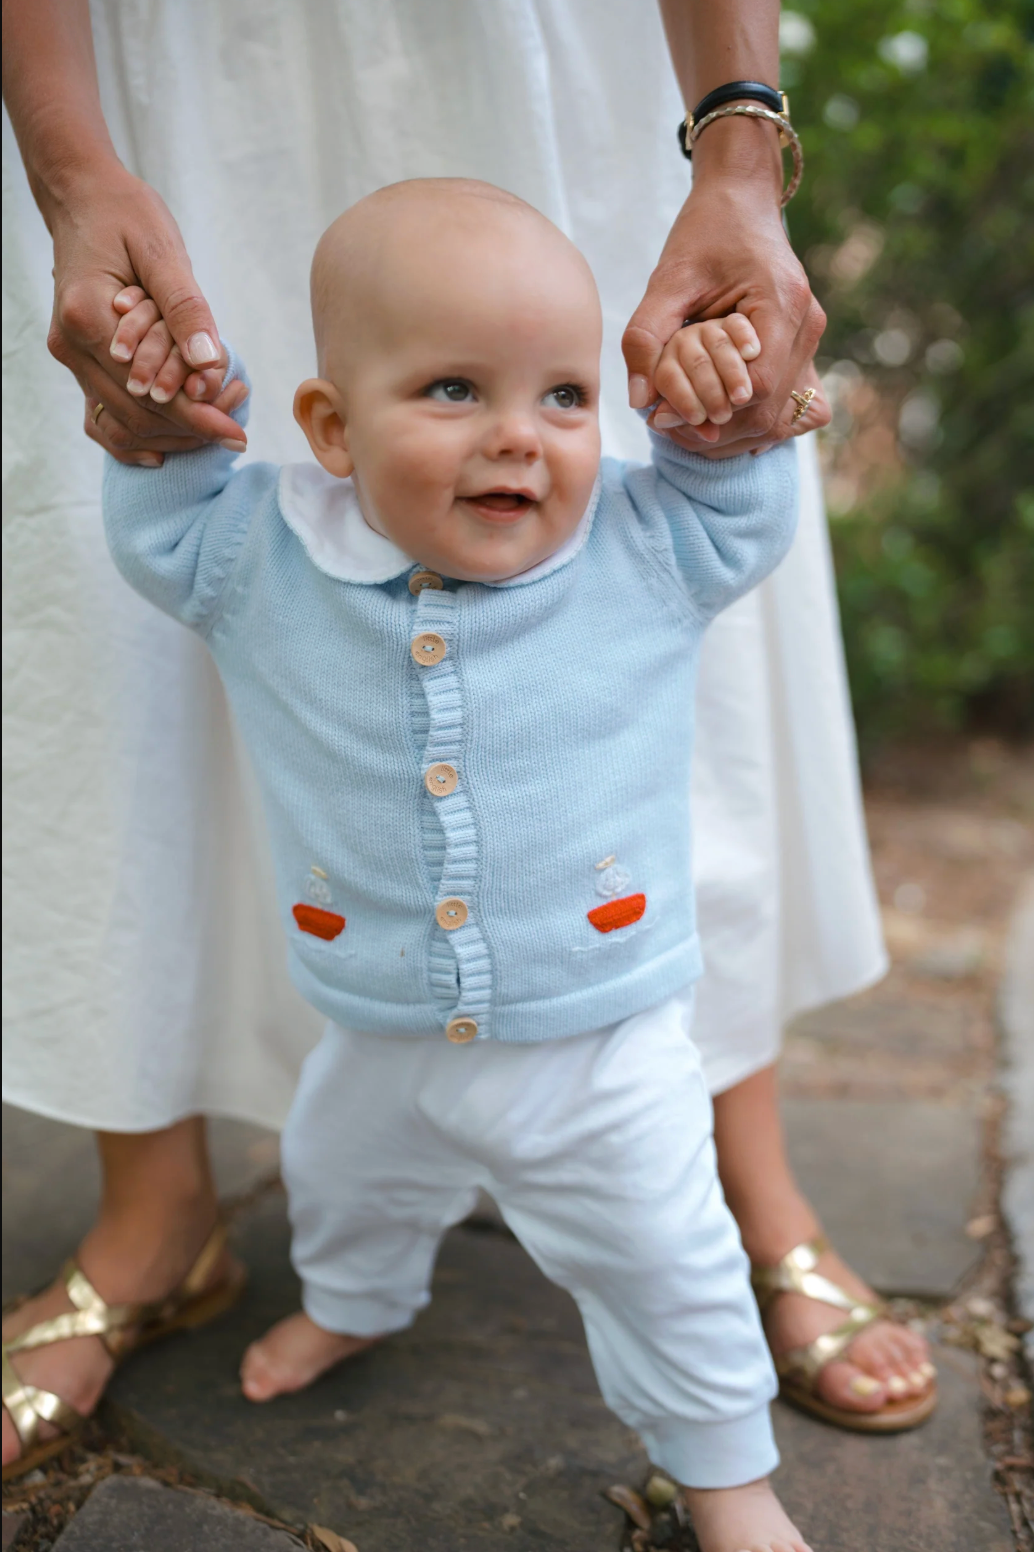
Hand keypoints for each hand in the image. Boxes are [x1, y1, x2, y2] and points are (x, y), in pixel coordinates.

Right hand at [46, 165, 244, 464]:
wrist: (83, 199)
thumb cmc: (125, 215)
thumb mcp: (163, 251)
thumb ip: (186, 308)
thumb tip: (209, 361)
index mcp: (88, 316)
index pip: (149, 390)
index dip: (198, 416)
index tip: (239, 433)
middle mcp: (71, 345)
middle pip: (137, 415)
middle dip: (192, 426)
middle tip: (238, 420)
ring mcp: (70, 357)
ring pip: (123, 423)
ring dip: (174, 431)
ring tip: (220, 417)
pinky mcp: (78, 361)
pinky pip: (103, 416)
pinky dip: (140, 434)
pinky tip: (175, 440)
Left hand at [623, 177, 825, 449]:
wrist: (742, 198)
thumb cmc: (704, 232)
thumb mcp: (667, 278)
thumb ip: (646, 336)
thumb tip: (638, 400)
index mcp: (781, 303)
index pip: (756, 387)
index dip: (712, 412)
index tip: (668, 416)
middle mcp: (806, 325)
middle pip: (771, 412)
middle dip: (719, 432)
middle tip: (668, 427)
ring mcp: (810, 338)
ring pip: (782, 416)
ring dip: (734, 433)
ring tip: (686, 426)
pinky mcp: (802, 345)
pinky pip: (789, 402)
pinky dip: (752, 419)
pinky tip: (716, 417)